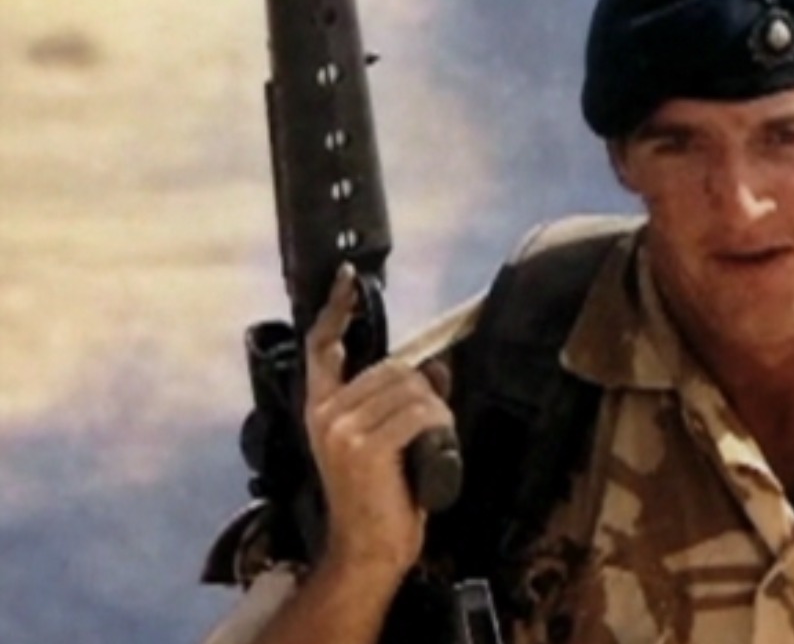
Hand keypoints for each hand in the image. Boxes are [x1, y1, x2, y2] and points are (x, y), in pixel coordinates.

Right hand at [302, 264, 453, 580]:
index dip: (337, 310)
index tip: (349, 279)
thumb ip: (403, 399)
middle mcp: (324, 412)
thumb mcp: (388, 439)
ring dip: (434, 411)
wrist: (368, 548)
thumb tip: (437, 365)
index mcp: (320, 407)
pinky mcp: (364, 444)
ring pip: (410, 388)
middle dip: (423, 391)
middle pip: (393, 368)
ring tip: (429, 444)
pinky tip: (435, 446)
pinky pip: (420, 411)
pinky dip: (440, 424)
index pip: (323, 347)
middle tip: (428, 428)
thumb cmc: (381, 497)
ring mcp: (341, 427)